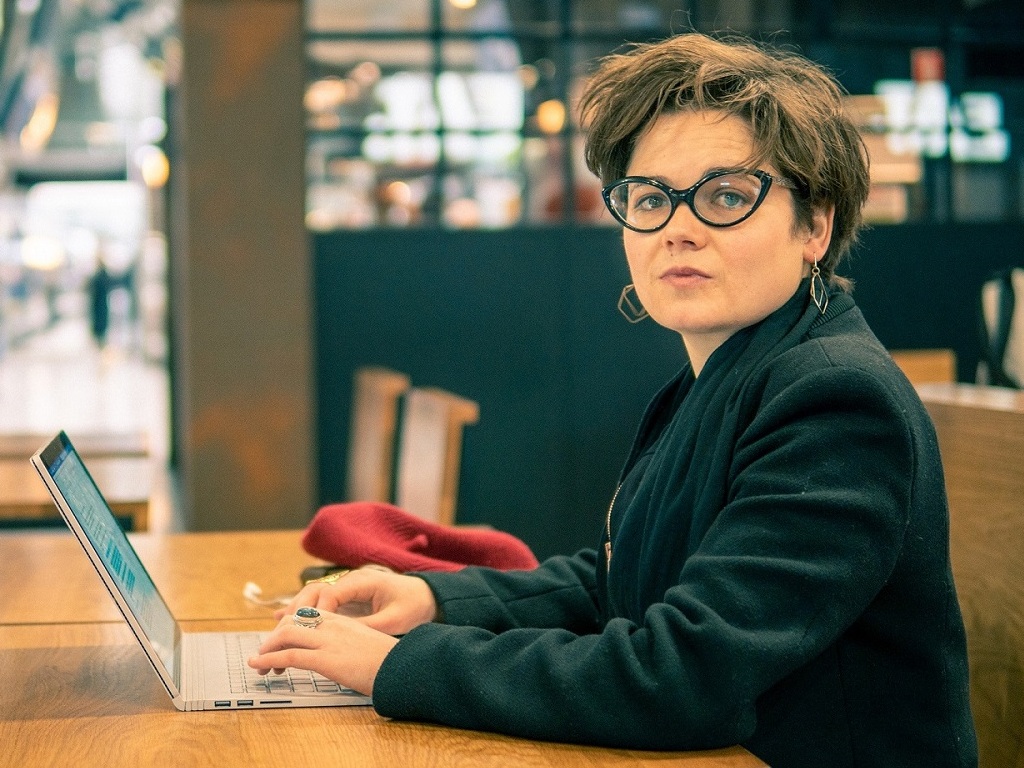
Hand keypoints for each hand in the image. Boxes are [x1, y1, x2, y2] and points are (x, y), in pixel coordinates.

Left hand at [248, 611, 397, 695]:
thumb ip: (349, 642)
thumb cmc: (390, 661)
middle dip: (274, 637)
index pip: (306, 614)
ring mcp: (328, 640)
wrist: (403, 667)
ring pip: (286, 634)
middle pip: (291, 621)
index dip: (288, 627)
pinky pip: (290, 655)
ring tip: (259, 663)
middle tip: (267, 656)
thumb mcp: (367, 643)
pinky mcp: (326, 658)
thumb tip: (340, 654)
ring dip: (267, 649)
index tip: (280, 642)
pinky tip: (259, 666)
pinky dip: (269, 659)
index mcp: (343, 620)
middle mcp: (333, 625)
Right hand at [275, 568, 438, 635]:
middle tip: (280, 632)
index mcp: (363, 581)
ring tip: (276, 630)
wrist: (427, 596)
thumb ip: (371, 625)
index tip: (306, 632)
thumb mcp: (396, 620)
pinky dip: (301, 613)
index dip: (316, 613)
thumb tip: (346, 636)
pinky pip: (318, 603)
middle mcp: (350, 581)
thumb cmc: (413, 605)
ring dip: (294, 612)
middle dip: (296, 611)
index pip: (330, 594)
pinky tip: (281, 622)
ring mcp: (346, 589)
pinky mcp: (345, 599)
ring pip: (311, 596)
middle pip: (314, 591)